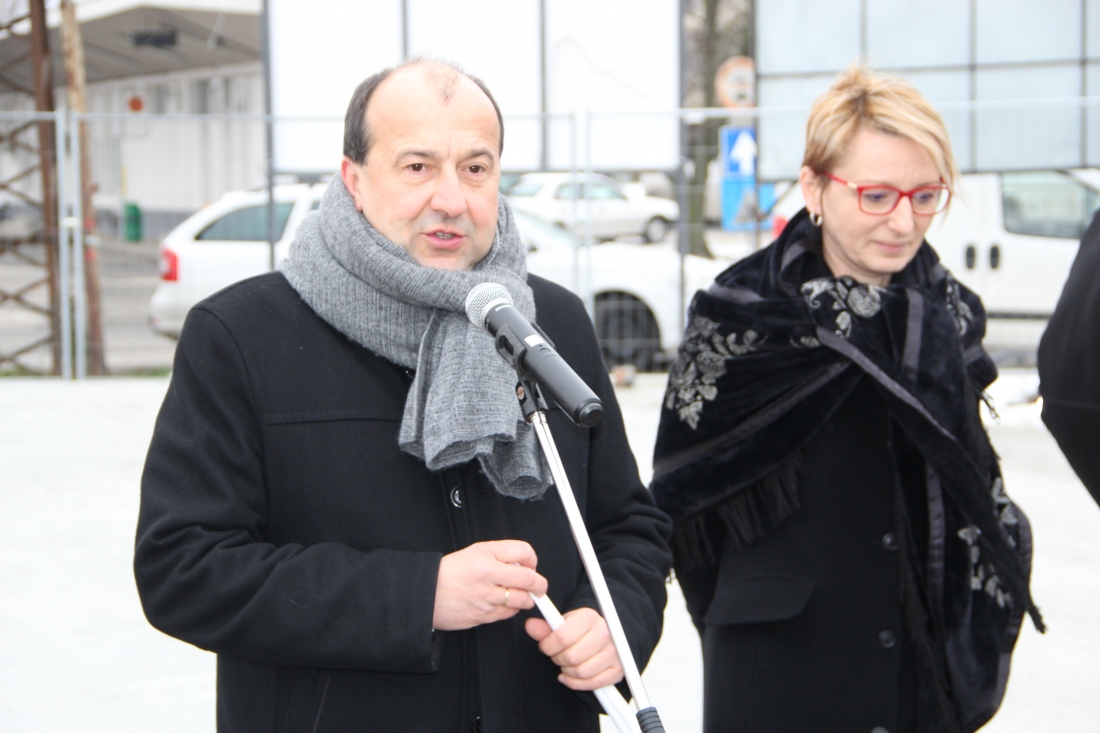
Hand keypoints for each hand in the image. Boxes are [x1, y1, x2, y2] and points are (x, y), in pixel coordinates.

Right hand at [432, 540, 547, 630]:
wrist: (426, 593)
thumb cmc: (450, 572)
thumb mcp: (475, 552)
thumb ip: (501, 555)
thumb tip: (525, 565)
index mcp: (486, 555)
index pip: (524, 552)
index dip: (533, 560)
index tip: (531, 566)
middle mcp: (487, 575)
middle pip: (528, 579)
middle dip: (540, 585)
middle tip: (539, 587)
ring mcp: (486, 597)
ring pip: (521, 600)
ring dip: (526, 599)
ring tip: (520, 595)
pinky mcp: (483, 616)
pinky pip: (508, 614)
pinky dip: (511, 609)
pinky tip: (502, 603)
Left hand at [524, 607, 623, 690]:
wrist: (606, 632)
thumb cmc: (582, 628)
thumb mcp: (564, 622)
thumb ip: (546, 627)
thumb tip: (530, 626)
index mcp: (589, 617)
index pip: (562, 637)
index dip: (548, 645)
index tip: (545, 646)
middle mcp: (605, 633)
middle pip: (571, 657)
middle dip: (558, 658)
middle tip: (557, 654)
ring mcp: (614, 652)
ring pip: (580, 671)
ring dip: (567, 670)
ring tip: (566, 662)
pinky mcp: (617, 669)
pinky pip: (592, 683)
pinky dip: (576, 683)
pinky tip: (570, 675)